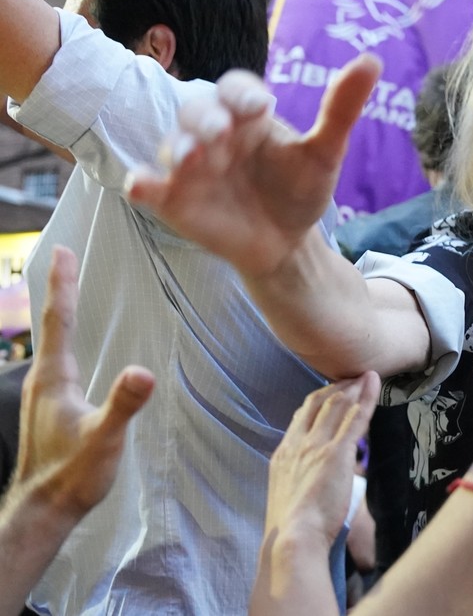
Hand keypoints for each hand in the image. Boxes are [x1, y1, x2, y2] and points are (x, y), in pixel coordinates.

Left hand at [17, 246, 153, 518]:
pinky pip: (57, 362)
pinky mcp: (48, 409)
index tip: (63, 250)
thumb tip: (143, 371)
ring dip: (61, 315)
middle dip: (59, 290)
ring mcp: (42, 396)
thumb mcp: (103, 438)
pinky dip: (65, 342)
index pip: (60, 321)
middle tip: (65, 259)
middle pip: (51, 324)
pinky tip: (75, 352)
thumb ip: (123, 404)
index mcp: (53, 378)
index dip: (63, 285)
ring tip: (69, 294)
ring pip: (52, 344)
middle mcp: (42, 381)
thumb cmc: (72, 474)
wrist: (44, 509)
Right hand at [127, 54, 382, 277]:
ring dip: (177, 148)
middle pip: (198, 111)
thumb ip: (340, 109)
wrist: (287, 242)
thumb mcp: (325, 152)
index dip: (242, 93)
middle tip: (222, 133)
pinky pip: (148, 186)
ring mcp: (190, 165)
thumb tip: (371, 61)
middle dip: (207, 119)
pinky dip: (141, 183)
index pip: (236, 89)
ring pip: (171, 145)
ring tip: (193, 158)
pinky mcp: (174, 198)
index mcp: (247, 116)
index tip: (258, 105)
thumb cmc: (300, 189)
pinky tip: (141, 185)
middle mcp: (214, 133)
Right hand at [264, 373, 378, 551]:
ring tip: (365, 376)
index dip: (317, 400)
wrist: (293, 536)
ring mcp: (316, 446)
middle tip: (351, 378)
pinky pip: (355, 420)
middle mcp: (298, 444)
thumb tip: (314, 480)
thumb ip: (301, 478)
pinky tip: (372, 387)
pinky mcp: (337, 453)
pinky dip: (365, 400)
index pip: (301, 416)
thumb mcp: (289, 494)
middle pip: (318, 404)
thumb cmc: (293, 526)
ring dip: (353, 388)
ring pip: (337, 407)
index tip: (329, 392)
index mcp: (284, 453)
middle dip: (336, 388)